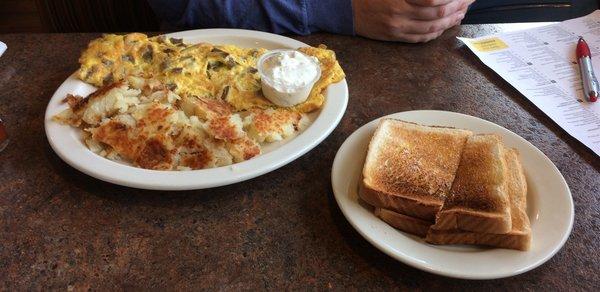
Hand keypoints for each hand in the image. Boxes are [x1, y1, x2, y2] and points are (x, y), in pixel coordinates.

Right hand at [353, 0, 473, 42]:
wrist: (346, 9)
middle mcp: (399, 13)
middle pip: (436, 14)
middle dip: (457, 7)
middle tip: (469, 1)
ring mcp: (397, 27)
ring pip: (431, 28)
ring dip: (450, 21)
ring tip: (461, 13)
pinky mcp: (395, 36)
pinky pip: (420, 38)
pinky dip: (436, 33)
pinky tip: (445, 26)